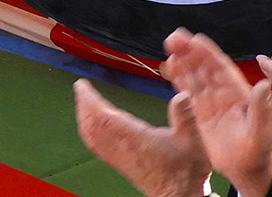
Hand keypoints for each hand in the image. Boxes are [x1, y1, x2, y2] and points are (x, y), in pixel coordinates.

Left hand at [74, 79, 209, 196]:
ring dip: (84, 118)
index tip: (82, 86)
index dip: (90, 99)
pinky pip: (97, 147)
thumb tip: (181, 96)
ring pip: (92, 136)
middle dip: (83, 105)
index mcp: (134, 138)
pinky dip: (89, 133)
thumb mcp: (191, 139)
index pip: (102, 115)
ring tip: (83, 105)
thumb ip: (184, 116)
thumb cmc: (183, 173)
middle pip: (92, 124)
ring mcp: (119, 157)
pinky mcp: (120, 165)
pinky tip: (92, 130)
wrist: (179, 196)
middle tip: (80, 90)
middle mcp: (121, 148)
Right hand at [163, 29, 271, 196]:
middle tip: (174, 37)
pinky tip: (170, 66)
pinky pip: (188, 91)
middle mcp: (223, 93)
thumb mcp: (262, 129)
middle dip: (191, 51)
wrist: (246, 168)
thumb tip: (264, 85)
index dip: (208, 53)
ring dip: (182, 61)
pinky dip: (179, 79)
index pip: (221, 68)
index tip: (195, 39)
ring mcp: (210, 101)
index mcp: (238, 93)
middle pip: (204, 67)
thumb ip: (261, 108)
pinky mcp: (200, 112)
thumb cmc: (258, 149)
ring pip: (194, 76)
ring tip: (169, 46)